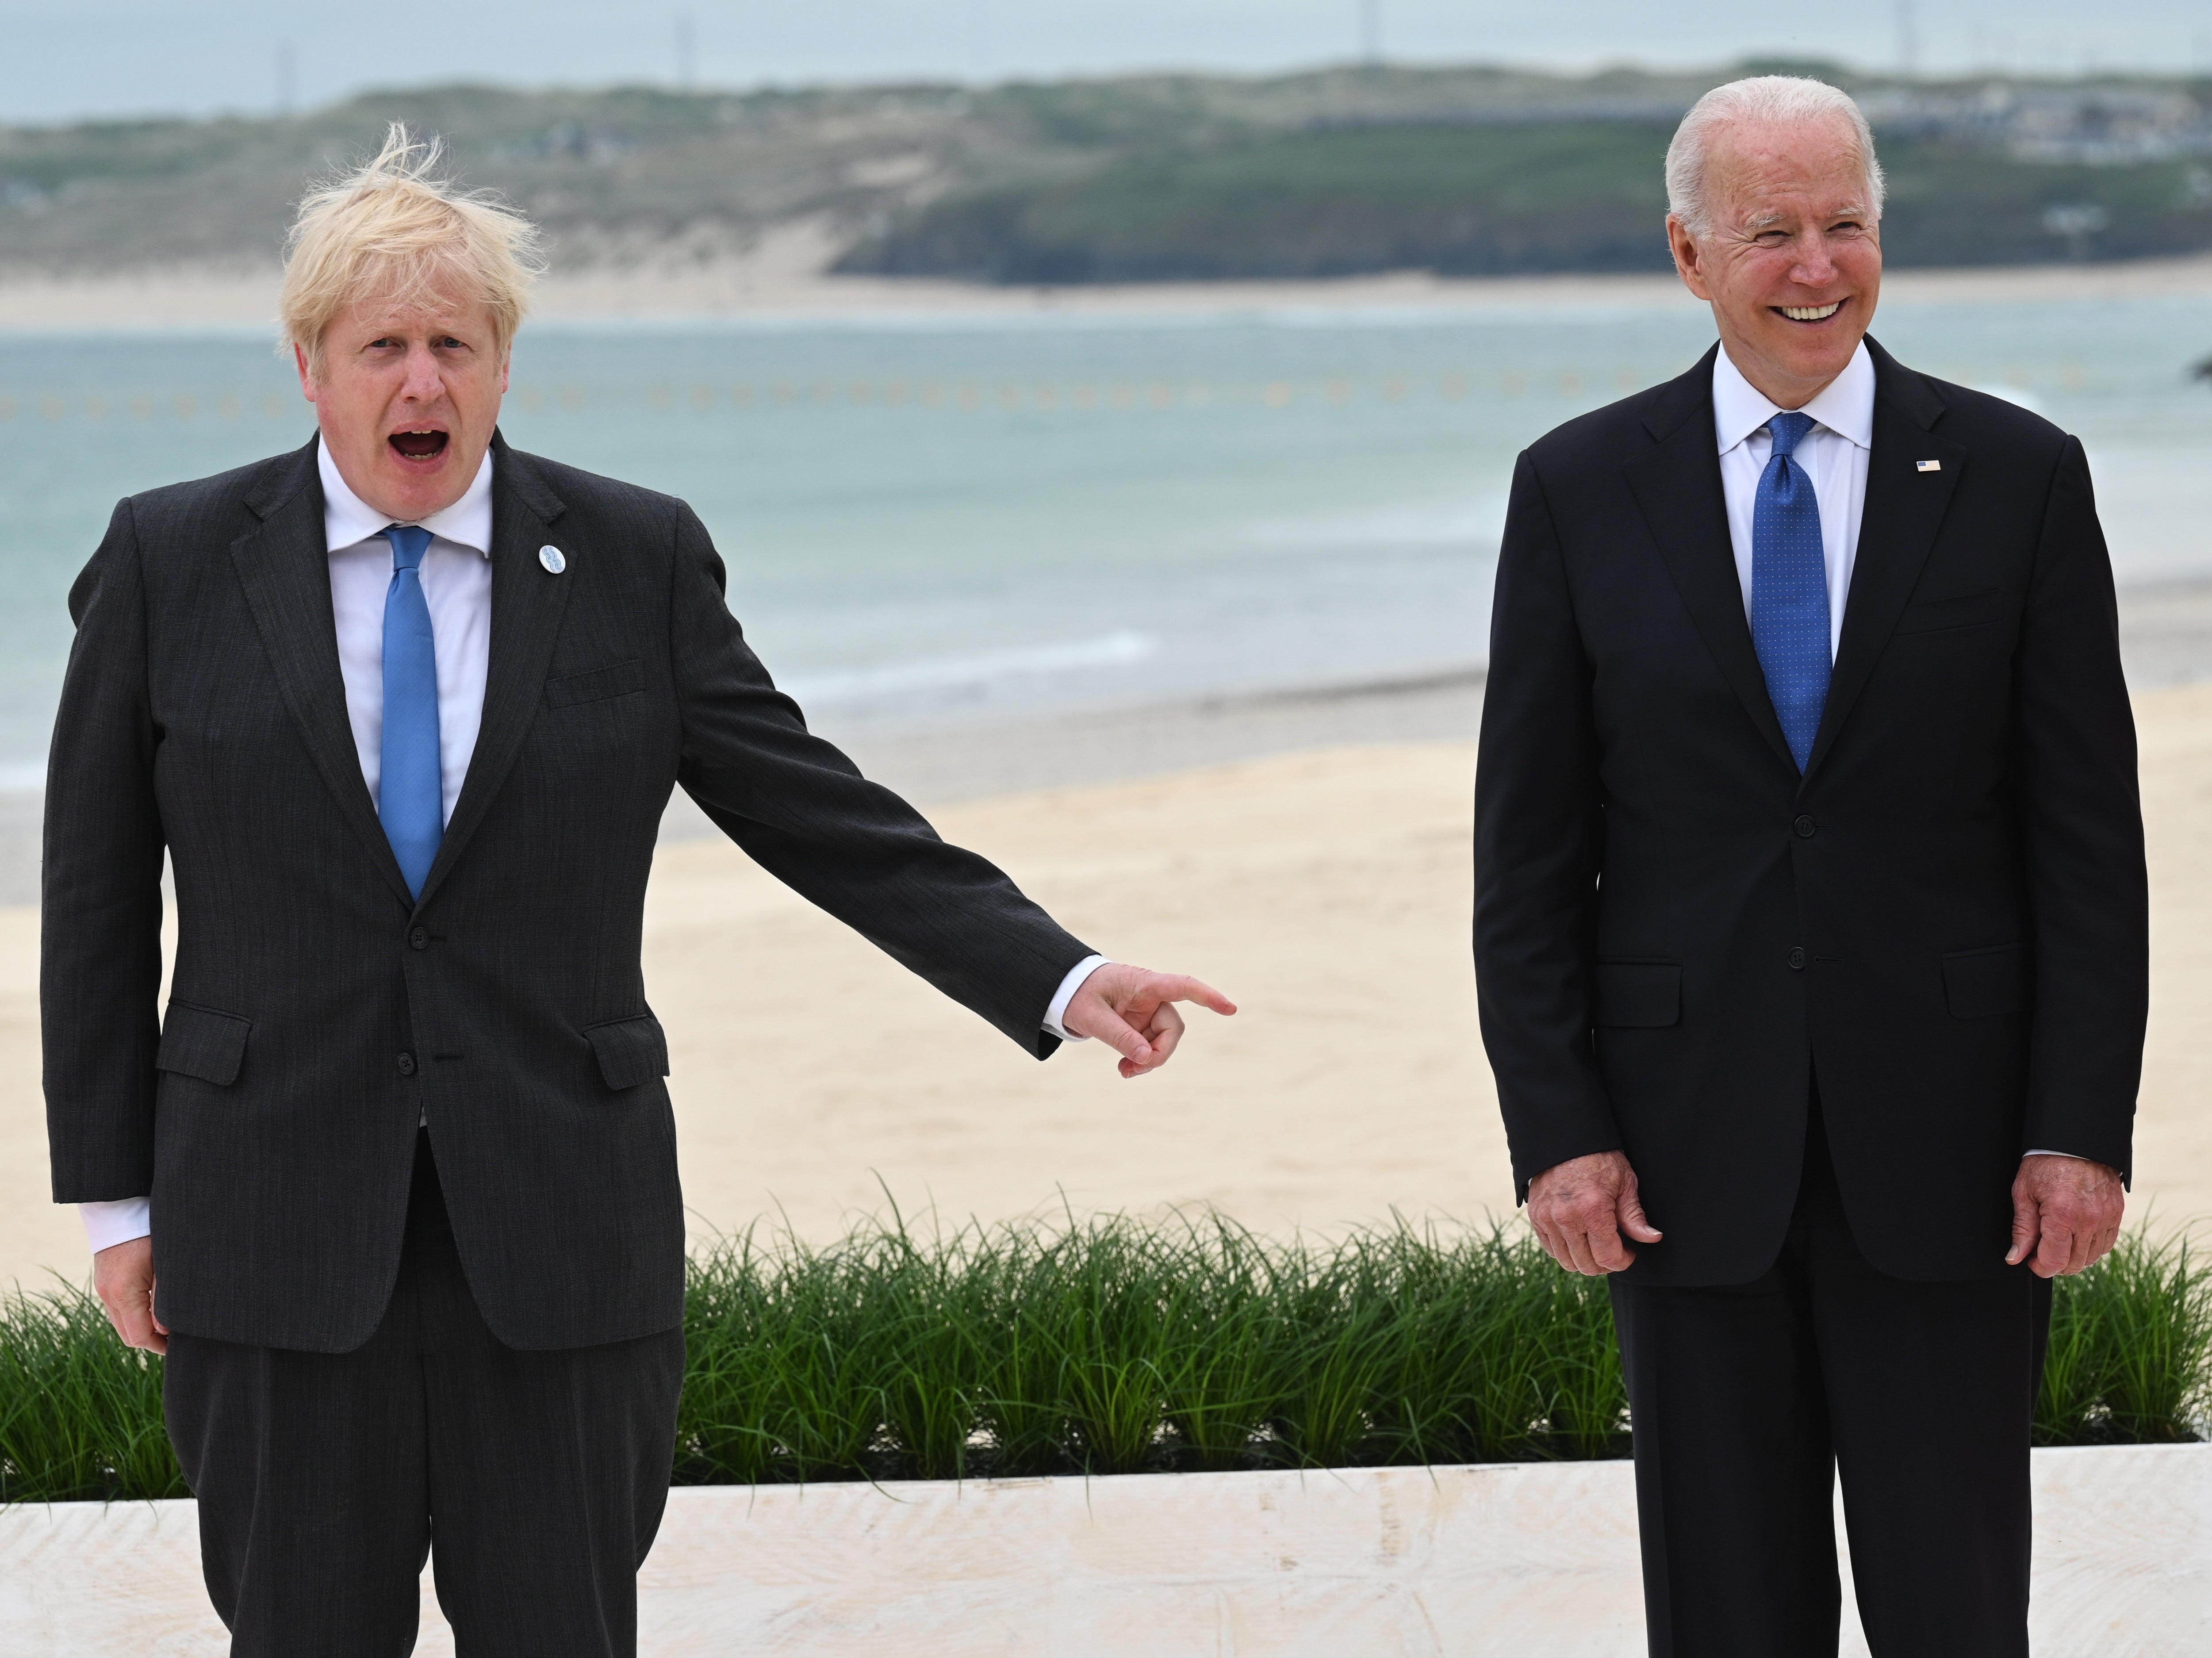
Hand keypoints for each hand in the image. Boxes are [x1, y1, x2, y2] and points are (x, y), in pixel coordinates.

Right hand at [93, 1235, 167, 1353]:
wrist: (121, 1209)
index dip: (159, 1345)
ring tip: (167, 1324)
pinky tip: (152, 1308)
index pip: (139, 1336)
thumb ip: (165, 1299)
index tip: (177, 1347)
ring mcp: (103, 1289)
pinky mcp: (104, 1282)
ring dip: (142, 1327)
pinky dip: (134, 1313)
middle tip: (175, 1339)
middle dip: (151, 1339)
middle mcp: (108, 1295)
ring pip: (122, 1322)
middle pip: (128, 1334)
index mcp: (123, 1293)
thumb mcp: (164, 1266)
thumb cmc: (149, 1234)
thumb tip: (165, 1330)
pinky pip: (118, 1308)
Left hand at [1061, 963, 1236, 1077]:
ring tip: (1124, 1071)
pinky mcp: (1141, 1025)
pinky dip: (1141, 1059)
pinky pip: (1151, 1046)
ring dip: (1149, 1060)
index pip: (1183, 987)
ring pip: (1164, 1041)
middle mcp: (1151, 997)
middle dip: (1160, 1053)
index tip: (1230, 1009)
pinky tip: (1125, 1068)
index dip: (1208, 997)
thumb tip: (1146, 1058)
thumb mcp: (1091, 1016)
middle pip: (1173, 1028)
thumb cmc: (1077, 994)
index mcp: (1143, 984)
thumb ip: (1118, 1036)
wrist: (1065, 991)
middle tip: (1135, 1069)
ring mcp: (1147, 1012)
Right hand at [1527, 1150, 1662, 1274]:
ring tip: (1595, 1245)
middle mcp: (1566, 1218)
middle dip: (1605, 1264)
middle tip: (1613, 1250)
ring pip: (1567, 1261)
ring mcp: (1547, 1218)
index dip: (1623, 1261)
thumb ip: (1635, 1216)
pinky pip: (1550, 1249)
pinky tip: (1578, 1238)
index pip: (1608, 1257)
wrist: (1566, 1140)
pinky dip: (1565, 1251)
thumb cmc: (1599, 1159)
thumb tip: (1652, 1238)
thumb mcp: (1625, 1183)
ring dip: (1584, 1260)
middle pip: (1587, 1265)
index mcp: (1592, 1210)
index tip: (1629, 1253)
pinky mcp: (1535, 1216)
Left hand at [2007, 1154, 2124, 1277]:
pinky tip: (2076, 1238)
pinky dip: (2091, 1248)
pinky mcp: (2117, 1213)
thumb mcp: (2024, 1192)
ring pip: (2091, 1257)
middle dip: (2054, 1264)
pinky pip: (2106, 1244)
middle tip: (2040, 1252)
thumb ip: (2022, 1229)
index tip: (2030, 1261)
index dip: (2039, 1268)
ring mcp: (2106, 1218)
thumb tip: (2015, 1257)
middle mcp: (2088, 1220)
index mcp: (2062, 1215)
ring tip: (2057, 1243)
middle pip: (2074, 1264)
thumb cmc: (2045, 1163)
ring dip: (2073, 1258)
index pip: (2054, 1261)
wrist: (2075, 1141)